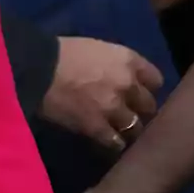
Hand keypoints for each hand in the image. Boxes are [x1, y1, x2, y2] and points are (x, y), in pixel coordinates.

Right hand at [40, 37, 162, 151]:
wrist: (37, 70)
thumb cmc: (61, 53)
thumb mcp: (97, 49)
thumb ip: (116, 64)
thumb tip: (121, 78)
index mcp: (128, 60)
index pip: (156, 80)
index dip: (147, 88)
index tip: (140, 92)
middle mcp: (128, 84)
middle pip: (149, 106)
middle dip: (141, 111)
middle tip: (131, 114)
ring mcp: (114, 108)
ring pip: (136, 127)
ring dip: (129, 130)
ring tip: (120, 133)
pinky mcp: (98, 128)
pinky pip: (116, 143)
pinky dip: (114, 144)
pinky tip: (108, 143)